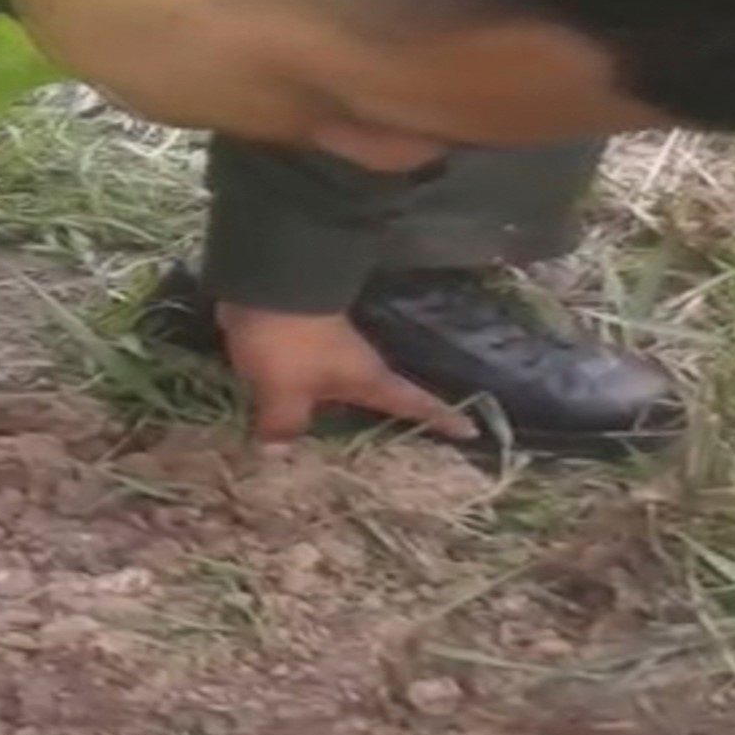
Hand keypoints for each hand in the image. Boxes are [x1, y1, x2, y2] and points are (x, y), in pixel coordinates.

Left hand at [216, 303, 477, 443]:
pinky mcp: (298, 343)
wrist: (265, 280)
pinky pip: (304, 381)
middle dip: (387, 418)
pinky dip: (297, 399)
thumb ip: (285, 425)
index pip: (415, 403)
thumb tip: (279, 454)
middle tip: (396, 451)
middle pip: (378, 397)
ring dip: (334, 412)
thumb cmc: (290, 342)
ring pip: (337, 391)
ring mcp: (327, 352)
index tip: (470, 429)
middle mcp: (355, 366)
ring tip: (330, 443)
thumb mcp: (286, 392)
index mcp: (368, 378)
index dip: (441, 418)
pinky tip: (282, 415)